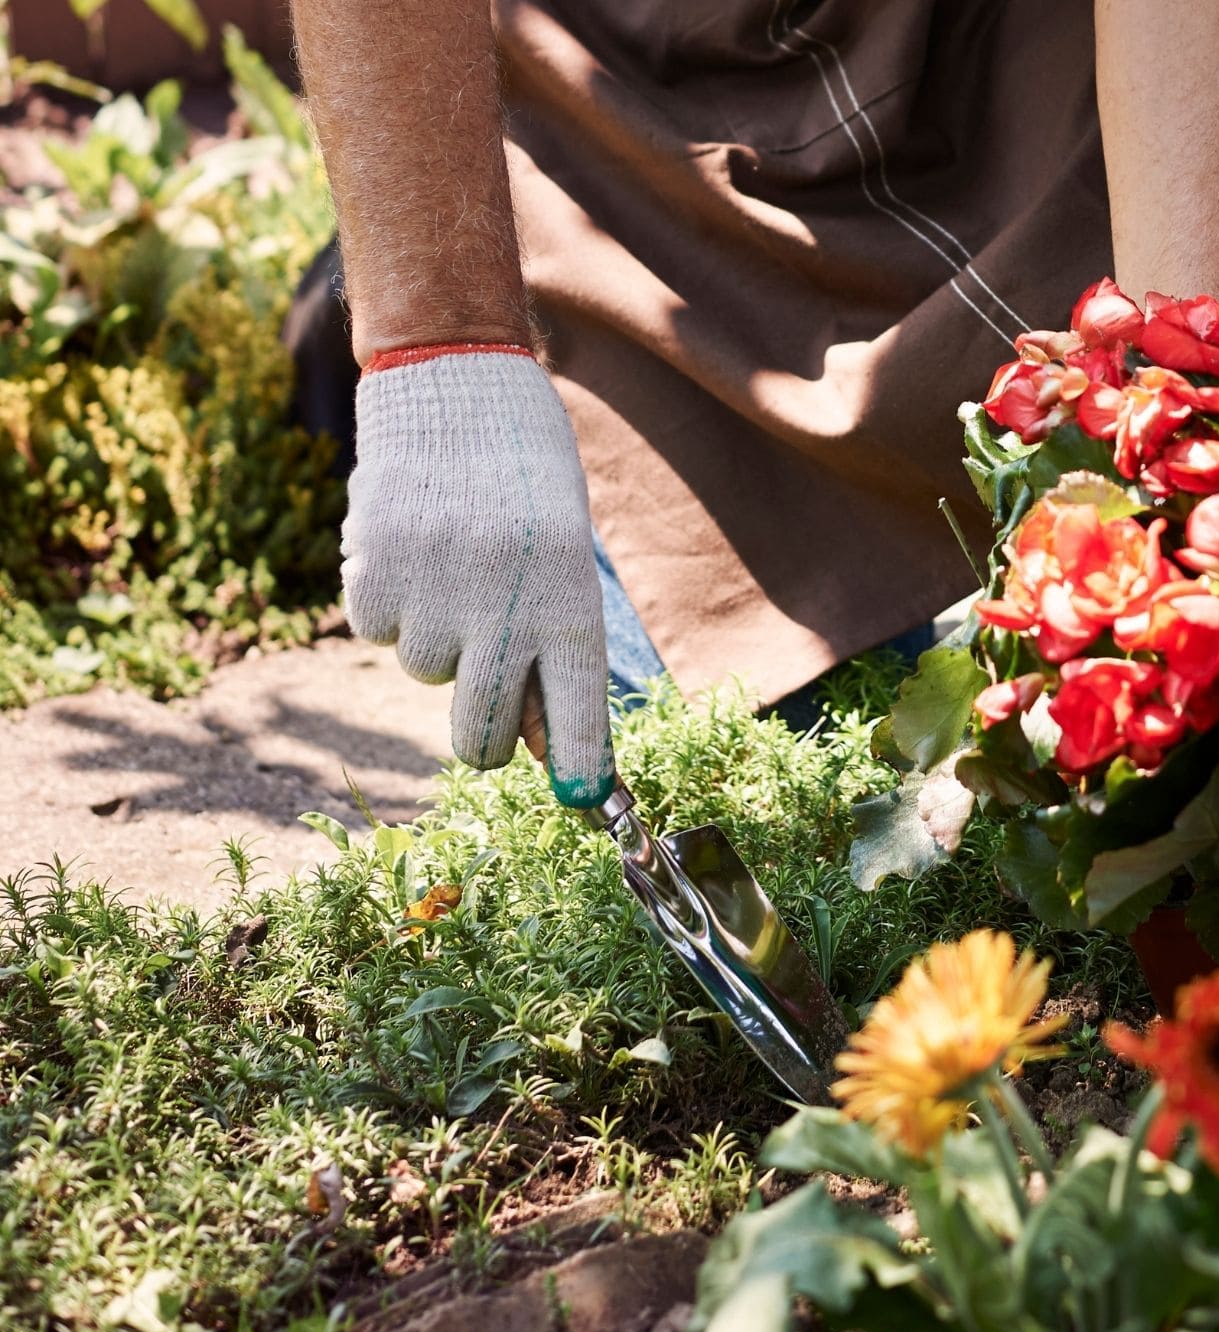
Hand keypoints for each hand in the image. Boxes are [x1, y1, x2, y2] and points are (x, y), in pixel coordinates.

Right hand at [342, 347, 615, 805]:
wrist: (456, 384)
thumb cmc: (522, 478)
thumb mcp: (560, 554)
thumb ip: (551, 639)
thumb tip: (540, 740)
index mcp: (568, 601)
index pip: (579, 711)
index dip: (581, 766)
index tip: (584, 802)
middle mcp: (504, 610)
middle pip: (483, 733)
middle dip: (484, 740)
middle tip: (485, 723)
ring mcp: (436, 597)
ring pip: (425, 673)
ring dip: (434, 640)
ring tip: (451, 566)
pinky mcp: (376, 576)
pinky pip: (377, 628)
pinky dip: (389, 600)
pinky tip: (410, 546)